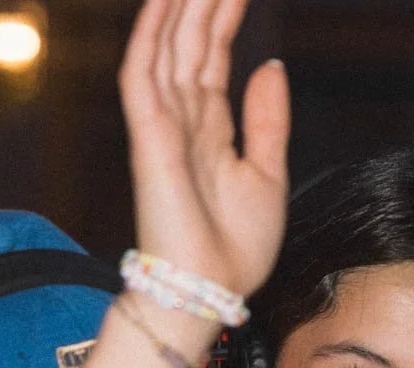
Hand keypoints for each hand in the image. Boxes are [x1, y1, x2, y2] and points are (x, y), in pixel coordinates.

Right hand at [118, 0, 288, 297]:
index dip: (223, 15)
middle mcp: (182, 122)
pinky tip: (162, 1)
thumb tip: (269, 66)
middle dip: (201, 1)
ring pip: (165, 48)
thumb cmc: (233, 252)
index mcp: (209, 131)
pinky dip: (150, 36)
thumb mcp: (267, 174)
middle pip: (189, 43)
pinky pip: (143, 75)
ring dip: (175, 6)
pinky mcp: (149, 138)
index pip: (212, 57)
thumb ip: (267, 119)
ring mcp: (163, 127)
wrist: (208, 293)